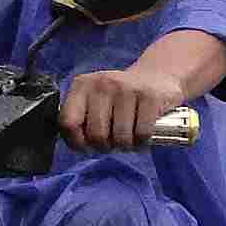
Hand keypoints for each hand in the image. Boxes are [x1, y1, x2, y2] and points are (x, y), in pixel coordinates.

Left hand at [60, 60, 195, 152]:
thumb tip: (79, 145)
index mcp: (82, 85)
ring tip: (128, 136)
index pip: (68, 123)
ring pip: (120, 138)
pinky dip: (142, 142)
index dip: (78, 142)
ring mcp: (127, 88)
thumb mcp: (94, 102)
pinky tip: (141, 134)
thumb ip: (79, 120)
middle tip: (113, 141)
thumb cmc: (120, 99)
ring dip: (126, 145)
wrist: (156, 78)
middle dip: (106, 146)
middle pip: (96, 135)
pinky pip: (142, 134)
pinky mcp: (149, 96)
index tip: (88, 146)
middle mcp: (102, 83)